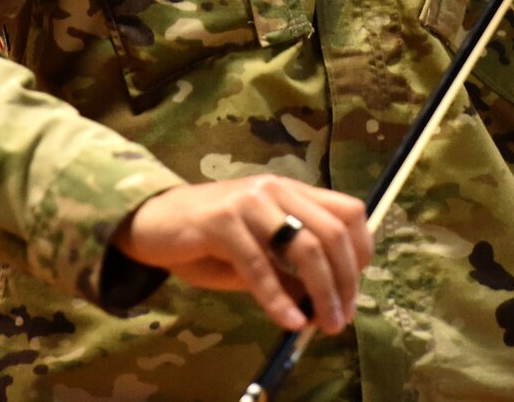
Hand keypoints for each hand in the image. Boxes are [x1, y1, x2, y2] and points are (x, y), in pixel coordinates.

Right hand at [109, 175, 373, 333]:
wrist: (152, 223)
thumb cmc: (209, 241)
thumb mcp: (260, 253)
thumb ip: (291, 271)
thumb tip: (324, 305)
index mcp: (291, 191)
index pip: (348, 212)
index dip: (360, 252)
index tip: (352, 290)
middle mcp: (276, 189)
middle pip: (332, 232)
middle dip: (345, 281)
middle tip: (341, 319)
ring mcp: (249, 201)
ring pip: (304, 246)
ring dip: (321, 292)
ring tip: (323, 324)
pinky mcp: (221, 221)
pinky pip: (259, 264)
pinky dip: (277, 298)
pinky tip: (288, 321)